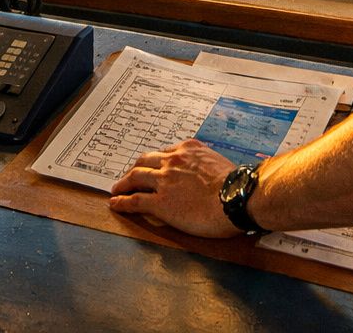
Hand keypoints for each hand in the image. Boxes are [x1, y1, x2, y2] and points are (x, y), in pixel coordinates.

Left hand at [108, 139, 242, 237]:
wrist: (237, 198)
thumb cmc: (237, 185)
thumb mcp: (220, 164)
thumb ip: (206, 166)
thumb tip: (207, 175)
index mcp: (188, 150)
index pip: (164, 153)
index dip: (154, 161)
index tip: (151, 166)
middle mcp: (173, 161)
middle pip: (145, 161)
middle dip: (135, 168)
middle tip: (129, 176)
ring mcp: (164, 181)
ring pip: (135, 177)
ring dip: (123, 183)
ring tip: (116, 189)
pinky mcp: (160, 202)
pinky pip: (135, 200)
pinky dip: (122, 201)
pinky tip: (115, 203)